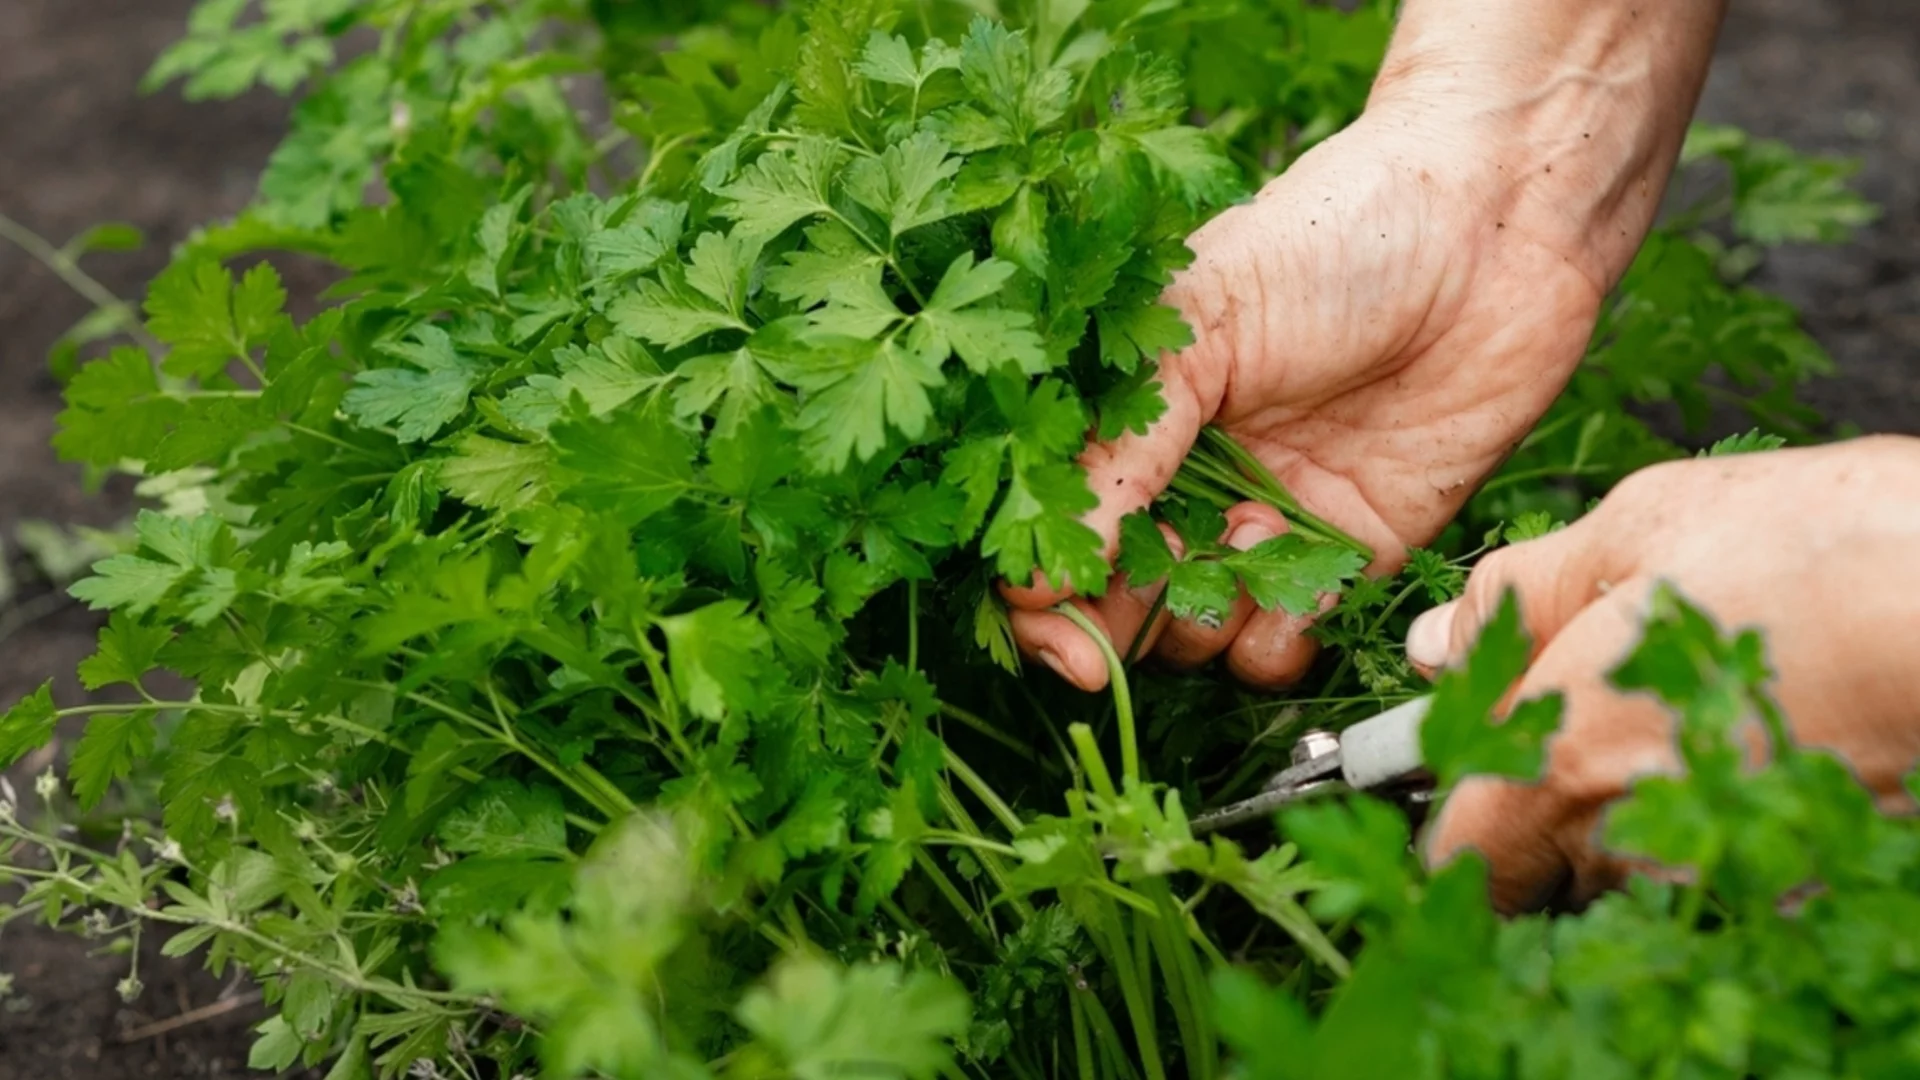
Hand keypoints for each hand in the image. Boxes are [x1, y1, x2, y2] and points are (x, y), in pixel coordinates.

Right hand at [1002, 0, 1726, 692]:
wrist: (1498, 225)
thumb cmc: (1335, 238)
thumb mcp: (1203, 318)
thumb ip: (1124, 445)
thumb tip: (1040, 573)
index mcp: (1135, 414)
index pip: (1056, 522)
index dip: (1040, 586)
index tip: (1047, 619)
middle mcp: (1190, 479)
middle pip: (1114, 597)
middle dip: (1107, 629)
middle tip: (1108, 642)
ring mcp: (1268, 522)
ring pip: (1194, 633)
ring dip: (1201, 620)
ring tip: (1248, 544)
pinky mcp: (1351, 552)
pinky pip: (1285, 641)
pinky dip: (1279, 637)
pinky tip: (1305, 582)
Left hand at [1415, 437, 1919, 912]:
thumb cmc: (1821, 549)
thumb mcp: (1637, 529)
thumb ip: (1516, 599)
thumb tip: (1438, 644)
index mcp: (1568, 761)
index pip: (1462, 856)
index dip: (1456, 810)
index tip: (1475, 758)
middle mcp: (1639, 840)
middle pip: (1547, 867)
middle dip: (1550, 803)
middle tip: (1600, 706)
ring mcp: (1731, 872)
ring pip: (1639, 865)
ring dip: (1640, 809)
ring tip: (1695, 708)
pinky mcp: (1807, 876)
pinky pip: (1727, 866)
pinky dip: (1723, 818)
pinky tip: (1760, 739)